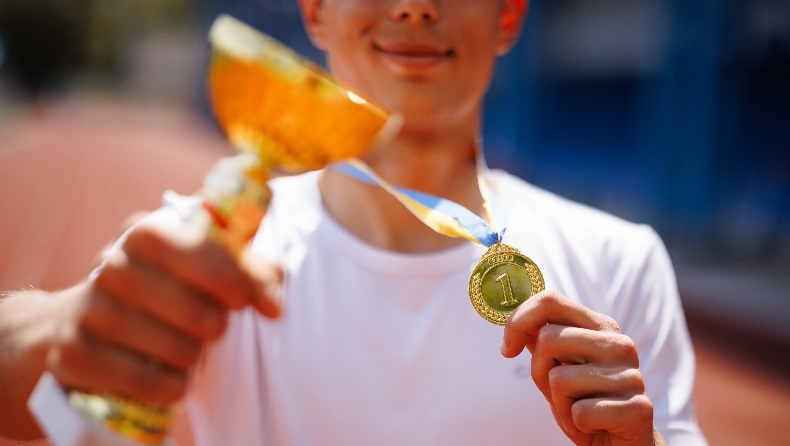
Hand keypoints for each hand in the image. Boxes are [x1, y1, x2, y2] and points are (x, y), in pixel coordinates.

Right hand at [46, 220, 282, 404]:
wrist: (69, 324)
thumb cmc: (154, 290)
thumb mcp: (194, 265)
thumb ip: (243, 266)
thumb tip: (276, 287)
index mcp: (147, 232)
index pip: (206, 252)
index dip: (237, 281)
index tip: (250, 301)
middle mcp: (114, 265)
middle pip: (201, 313)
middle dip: (216, 327)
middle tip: (210, 328)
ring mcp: (90, 309)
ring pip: (181, 350)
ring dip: (195, 357)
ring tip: (185, 349)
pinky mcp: (75, 354)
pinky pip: (151, 383)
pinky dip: (172, 387)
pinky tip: (170, 377)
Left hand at [501, 290, 663, 445]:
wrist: (620, 444)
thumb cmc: (584, 402)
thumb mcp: (558, 367)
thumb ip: (542, 340)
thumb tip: (513, 316)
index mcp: (600, 327)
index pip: (550, 301)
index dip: (518, 321)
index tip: (508, 349)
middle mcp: (619, 344)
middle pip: (548, 339)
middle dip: (538, 371)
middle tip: (556, 393)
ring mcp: (631, 375)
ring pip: (559, 378)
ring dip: (559, 403)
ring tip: (578, 410)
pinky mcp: (637, 407)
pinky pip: (580, 412)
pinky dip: (576, 423)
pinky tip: (592, 424)